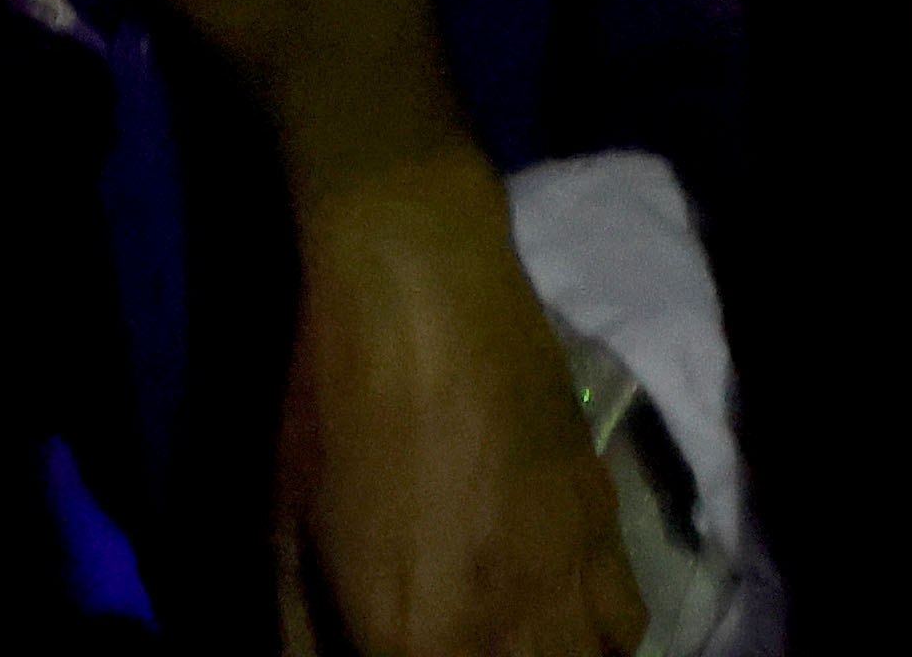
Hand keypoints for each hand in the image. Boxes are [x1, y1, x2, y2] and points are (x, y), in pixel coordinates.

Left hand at [276, 163, 638, 656]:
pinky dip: (599, 640)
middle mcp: (507, 630)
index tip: (388, 647)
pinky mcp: (607, 524)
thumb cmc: (332, 408)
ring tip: (505, 644)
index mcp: (415, 639)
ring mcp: (570, 578)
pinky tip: (559, 620)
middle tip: (441, 640)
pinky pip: (628, 625)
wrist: (424, 289)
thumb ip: (303, 637)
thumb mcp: (283, 536)